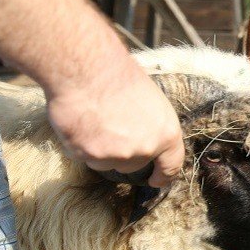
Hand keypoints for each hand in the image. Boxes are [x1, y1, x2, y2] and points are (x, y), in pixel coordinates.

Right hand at [46, 61, 184, 186]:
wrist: (87, 70)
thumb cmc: (119, 76)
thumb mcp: (150, 100)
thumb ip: (150, 126)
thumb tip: (143, 135)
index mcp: (166, 134)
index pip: (171, 165)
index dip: (163, 175)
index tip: (156, 179)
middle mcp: (144, 149)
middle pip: (132, 165)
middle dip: (122, 152)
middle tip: (111, 126)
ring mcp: (115, 155)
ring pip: (105, 162)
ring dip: (99, 147)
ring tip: (93, 117)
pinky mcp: (89, 155)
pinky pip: (82, 155)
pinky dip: (78, 141)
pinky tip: (79, 119)